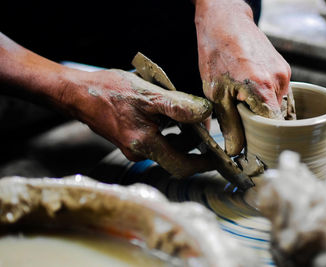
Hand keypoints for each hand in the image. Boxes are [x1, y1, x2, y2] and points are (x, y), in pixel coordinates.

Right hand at [64, 69, 212, 176]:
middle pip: (177, 156)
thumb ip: (178, 106)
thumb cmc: (109, 91)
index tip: (218, 156)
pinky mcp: (130, 140)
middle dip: (194, 143)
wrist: (78, 93)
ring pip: (167, 146)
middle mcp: (140, 152)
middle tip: (204, 125)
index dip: (203, 163)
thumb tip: (204, 113)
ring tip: (189, 115)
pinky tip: (169, 114)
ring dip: (182, 134)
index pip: (182, 165)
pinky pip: (156, 139)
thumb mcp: (148, 95)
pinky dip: (168, 129)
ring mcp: (134, 147)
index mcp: (145, 145)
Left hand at [194, 0, 290, 154]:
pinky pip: (280, 94)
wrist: (225, 19)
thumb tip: (235, 150)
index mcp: (262, 87)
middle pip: (278, 119)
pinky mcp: (284, 68)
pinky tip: (251, 95)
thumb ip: (229, 123)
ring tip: (244, 106)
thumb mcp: (215, 92)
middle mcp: (279, 80)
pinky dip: (267, 100)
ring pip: (279, 107)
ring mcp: (284, 73)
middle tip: (243, 127)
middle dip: (262, 127)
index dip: (264, 140)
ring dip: (265, 113)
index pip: (274, 128)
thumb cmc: (216, 51)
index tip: (253, 147)